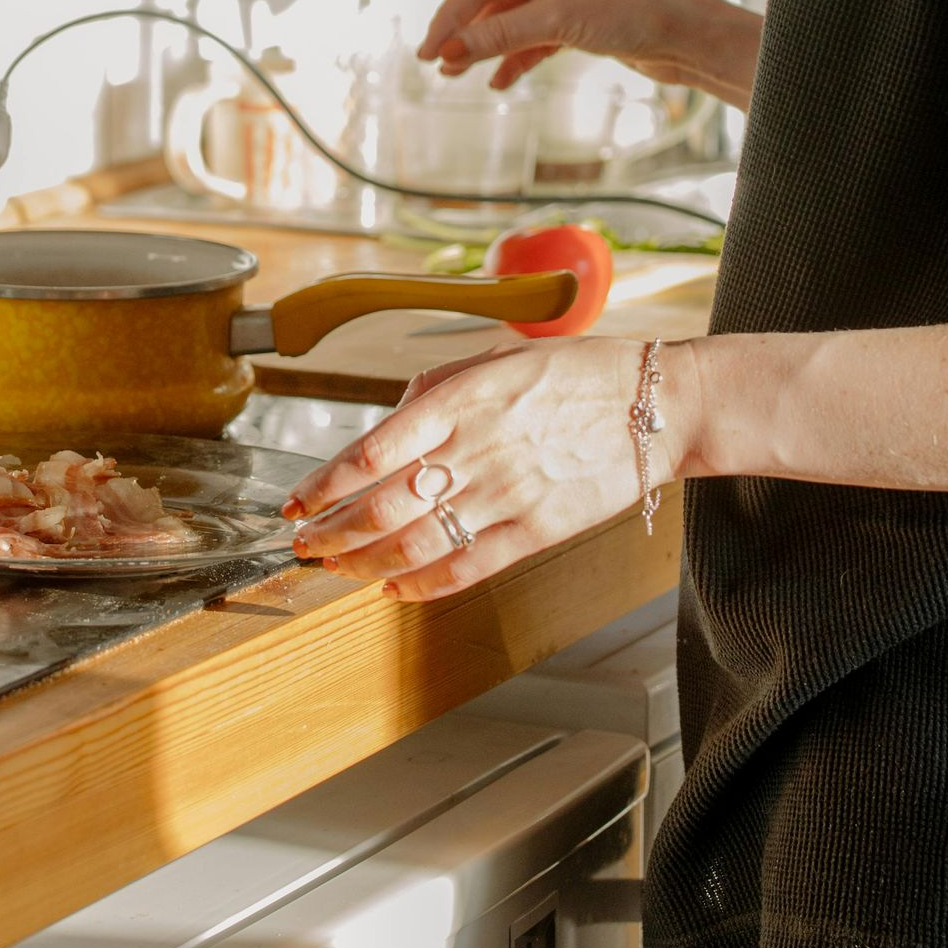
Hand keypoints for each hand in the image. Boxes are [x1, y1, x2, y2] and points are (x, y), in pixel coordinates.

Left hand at [284, 337, 692, 601]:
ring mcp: (506, 494)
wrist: (652, 404)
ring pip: (416, 543)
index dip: (322, 485)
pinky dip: (423, 585)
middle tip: (303, 545)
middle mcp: (476, 450)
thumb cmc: (573, 373)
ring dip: (365, 563)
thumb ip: (432, 392)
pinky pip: (467, 567)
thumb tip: (385, 428)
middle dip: (331, 532)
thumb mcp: (492, 358)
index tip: (295, 502)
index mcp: (459, 400)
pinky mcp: (536, 530)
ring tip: (338, 568)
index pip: (369, 452)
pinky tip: (396, 589)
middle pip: (382, 506)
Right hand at [389, 0, 682, 90]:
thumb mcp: (559, 21)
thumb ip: (501, 33)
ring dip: (477, 46)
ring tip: (450, 76)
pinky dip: (509, 61)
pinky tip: (496, 85)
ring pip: (502, 19)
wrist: (685, 39)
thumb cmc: (633, 11)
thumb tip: (448, 50)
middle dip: (455, 24)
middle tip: (430, 59)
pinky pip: (526, 41)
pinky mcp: (571, 25)